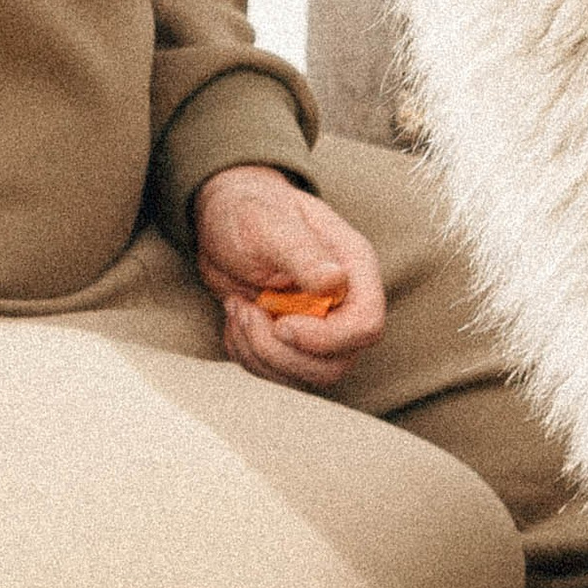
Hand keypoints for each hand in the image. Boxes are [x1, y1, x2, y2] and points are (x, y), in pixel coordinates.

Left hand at [192, 163, 386, 390]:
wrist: (222, 222)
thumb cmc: (249, 211)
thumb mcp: (269, 225)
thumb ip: (302, 254)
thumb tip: (336, 281)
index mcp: (352, 268)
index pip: (366, 325)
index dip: (327, 339)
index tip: (282, 324)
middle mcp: (343, 303)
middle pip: (337, 363)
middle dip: (282, 351)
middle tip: (248, 312)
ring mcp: (319, 327)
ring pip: (306, 376)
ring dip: (260, 353)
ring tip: (238, 310)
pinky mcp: (292, 343)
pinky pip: (278, 375)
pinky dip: (248, 355)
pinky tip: (237, 318)